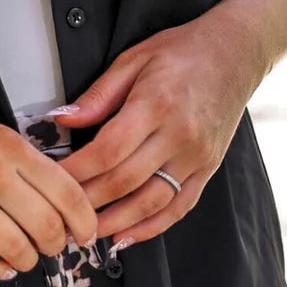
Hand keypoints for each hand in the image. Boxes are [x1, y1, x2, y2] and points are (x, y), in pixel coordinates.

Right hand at [0, 76, 98, 283]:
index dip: (84, 221)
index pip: (66, 191)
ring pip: (14, 248)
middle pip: (46, 226)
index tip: (86, 234)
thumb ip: (21, 159)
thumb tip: (58, 196)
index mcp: (6, 144)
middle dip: (56, 245)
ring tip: (23, 257)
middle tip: (53, 248)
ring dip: (26, 260)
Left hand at [54, 5, 267, 249]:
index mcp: (156, 104)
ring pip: (152, 202)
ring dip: (116, 222)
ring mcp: (197, 156)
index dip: (76, 171)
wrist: (236, 52)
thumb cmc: (182, 51)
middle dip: (87, 202)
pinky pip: (179, 206)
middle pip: (125, 181)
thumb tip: (62, 119)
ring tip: (86, 233)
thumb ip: (98, 95)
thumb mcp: (133, 59)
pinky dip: (152, 226)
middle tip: (59, 213)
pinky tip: (127, 235)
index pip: (108, 150)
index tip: (50, 180)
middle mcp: (179, 135)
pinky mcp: (208, 168)